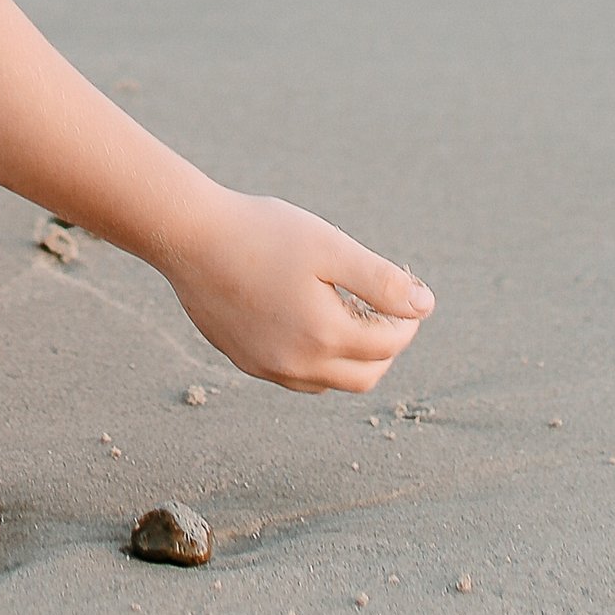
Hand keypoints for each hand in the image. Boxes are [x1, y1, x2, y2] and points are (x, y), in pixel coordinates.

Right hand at [163, 191, 432, 393]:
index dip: (405, 322)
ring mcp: (266, 368)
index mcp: (324, 336)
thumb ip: (381, 281)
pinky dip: (314, 359)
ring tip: (345, 314)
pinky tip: (306, 322)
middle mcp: (296, 365)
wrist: (189, 236)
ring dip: (349, 358)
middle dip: (383, 348)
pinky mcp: (243, 361)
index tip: (405, 292)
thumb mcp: (330, 247)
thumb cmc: (262, 233)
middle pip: (363, 376)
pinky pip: (293, 376)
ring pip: (327, 381)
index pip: (387, 347)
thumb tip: (425, 307)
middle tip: (382, 310)